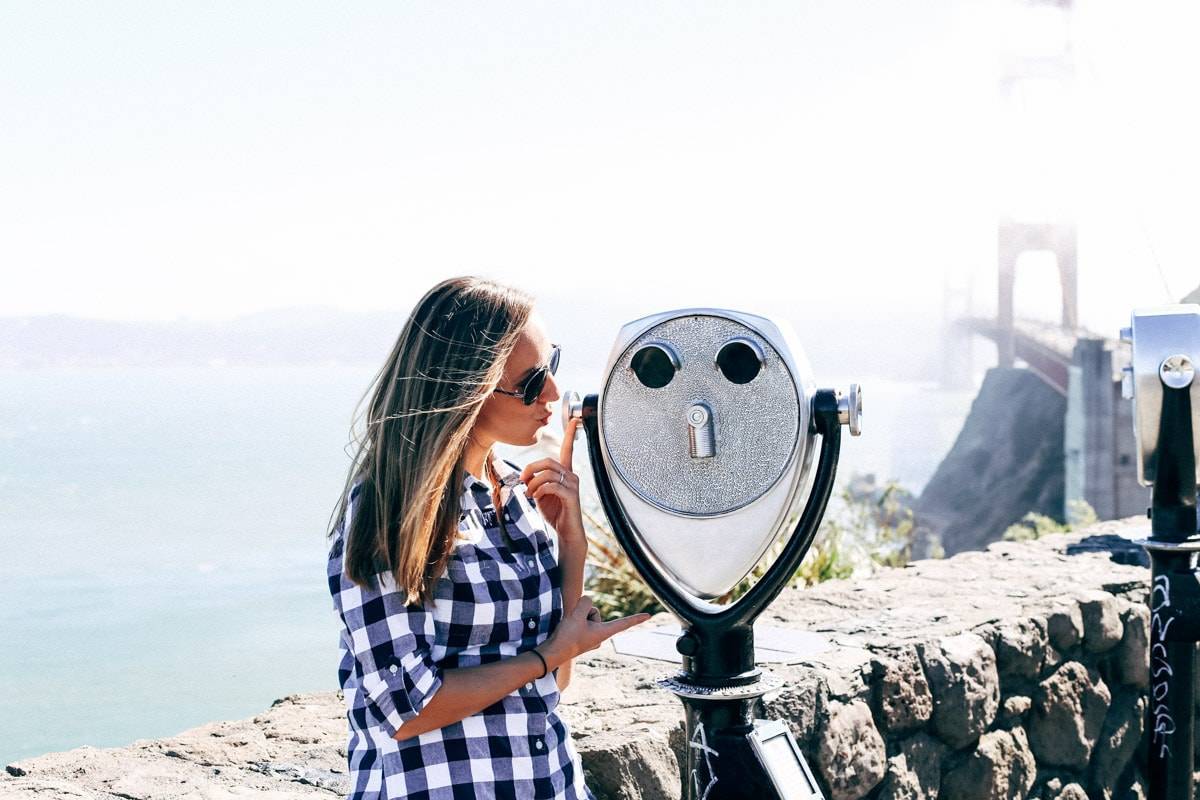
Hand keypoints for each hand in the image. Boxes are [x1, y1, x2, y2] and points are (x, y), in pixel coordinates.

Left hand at [521, 417, 584, 544]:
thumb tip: (526, 475)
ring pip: (548, 473)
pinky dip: (539, 490)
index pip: (568, 449)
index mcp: (565, 473)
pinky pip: (552, 485)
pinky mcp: (571, 496)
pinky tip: (536, 498)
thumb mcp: (540, 493)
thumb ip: (535, 481)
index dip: (571, 434)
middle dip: (531, 469)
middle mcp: (571, 476)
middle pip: (548, 461)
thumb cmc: (555, 512)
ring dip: (533, 483)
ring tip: (529, 494)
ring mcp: (572, 485)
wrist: (566, 532)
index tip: (575, 420)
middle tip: (523, 481)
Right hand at [540, 595, 651, 665]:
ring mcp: (590, 637)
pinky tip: (567, 630)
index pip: (623, 623)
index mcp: (603, 633)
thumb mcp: (577, 615)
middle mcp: (600, 636)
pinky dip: (574, 622)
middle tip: (575, 626)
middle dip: (584, 613)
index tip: (649, 616)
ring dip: (577, 617)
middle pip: (595, 612)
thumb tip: (587, 600)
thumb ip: (585, 602)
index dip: (636, 618)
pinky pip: (580, 621)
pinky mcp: (582, 637)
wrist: (553, 653)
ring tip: (570, 628)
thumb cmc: (567, 637)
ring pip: (586, 615)